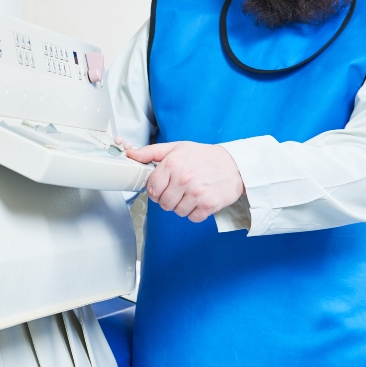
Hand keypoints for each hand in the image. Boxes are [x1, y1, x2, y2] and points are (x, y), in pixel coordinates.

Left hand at [125, 142, 244, 222]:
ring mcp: (197, 193)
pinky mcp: (209, 205)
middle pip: (163, 203)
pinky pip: (193, 218)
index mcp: (172, 164)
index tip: (163, 187)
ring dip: (182, 206)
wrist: (235, 164)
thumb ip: (151, 152)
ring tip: (191, 194)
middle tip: (179, 191)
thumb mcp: (176, 148)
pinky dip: (195, 213)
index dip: (156, 190)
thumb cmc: (204, 156)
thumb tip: (130, 153)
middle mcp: (183, 179)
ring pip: (177, 212)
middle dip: (168, 199)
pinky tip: (200, 201)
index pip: (151, 188)